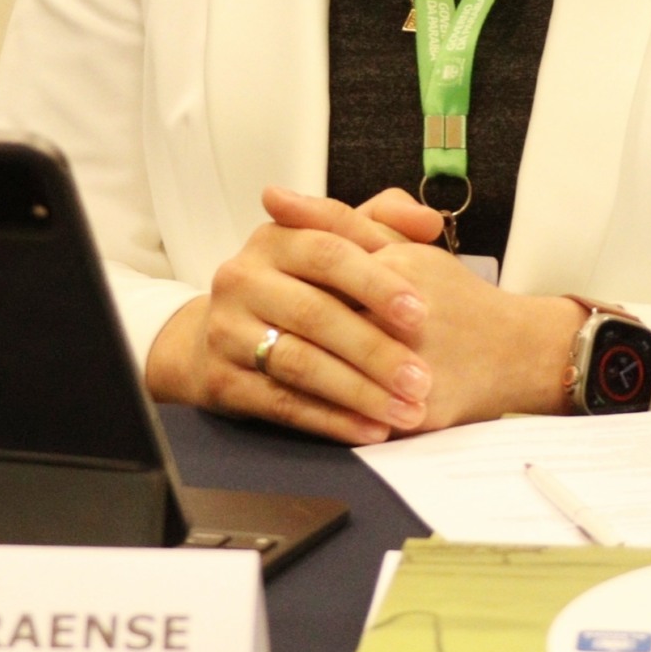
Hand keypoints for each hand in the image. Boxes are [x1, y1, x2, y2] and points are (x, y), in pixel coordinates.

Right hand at [141, 197, 434, 444]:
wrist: (221, 334)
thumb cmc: (300, 284)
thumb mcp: (334, 243)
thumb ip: (385, 223)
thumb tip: (429, 222)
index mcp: (275, 238)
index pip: (329, 252)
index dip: (377, 282)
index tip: (421, 313)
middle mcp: (242, 278)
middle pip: (315, 312)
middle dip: (374, 348)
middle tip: (422, 378)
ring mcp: (226, 330)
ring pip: (299, 362)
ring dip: (359, 391)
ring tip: (407, 411)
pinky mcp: (221, 379)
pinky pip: (281, 403)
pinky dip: (330, 419)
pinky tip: (371, 429)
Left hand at [266, 192, 584, 429]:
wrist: (514, 352)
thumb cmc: (454, 297)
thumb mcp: (405, 246)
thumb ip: (342, 220)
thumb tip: (274, 196)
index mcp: (399, 269)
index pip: (324, 260)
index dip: (282, 264)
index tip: (251, 272)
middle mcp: (406, 318)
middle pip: (315, 321)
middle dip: (280, 325)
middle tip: (253, 325)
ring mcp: (411, 369)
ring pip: (325, 372)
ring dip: (291, 368)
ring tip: (266, 362)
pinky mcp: (418, 411)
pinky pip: (351, 416)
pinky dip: (318, 412)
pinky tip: (296, 402)